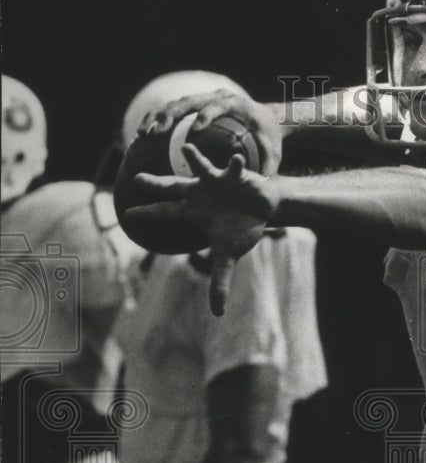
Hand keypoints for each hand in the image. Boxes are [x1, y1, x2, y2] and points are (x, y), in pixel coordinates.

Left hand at [125, 147, 278, 314]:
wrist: (261, 207)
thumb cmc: (240, 228)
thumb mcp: (228, 256)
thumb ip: (220, 281)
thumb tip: (217, 313)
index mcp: (193, 211)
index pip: (165, 213)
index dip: (148, 214)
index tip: (128, 215)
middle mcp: (199, 193)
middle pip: (173, 187)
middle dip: (156, 184)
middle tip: (136, 179)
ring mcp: (216, 182)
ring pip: (202, 168)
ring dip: (196, 159)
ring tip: (187, 149)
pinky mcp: (236, 175)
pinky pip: (235, 168)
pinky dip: (237, 165)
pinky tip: (237, 160)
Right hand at [139, 88, 282, 174]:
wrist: (267, 119)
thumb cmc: (269, 138)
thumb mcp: (273, 153)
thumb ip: (270, 167)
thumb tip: (266, 185)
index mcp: (235, 104)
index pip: (217, 106)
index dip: (206, 115)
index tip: (195, 129)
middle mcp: (217, 97)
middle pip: (190, 101)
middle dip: (172, 115)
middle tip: (158, 131)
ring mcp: (204, 99)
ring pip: (176, 103)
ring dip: (158, 117)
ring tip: (144, 134)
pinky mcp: (195, 105)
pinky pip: (172, 110)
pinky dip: (157, 120)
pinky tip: (144, 135)